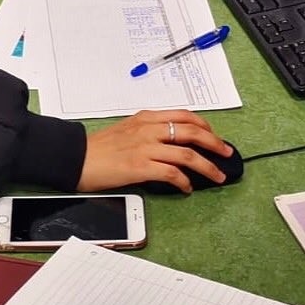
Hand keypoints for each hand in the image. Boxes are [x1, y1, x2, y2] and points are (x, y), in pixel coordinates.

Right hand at [77, 109, 232, 194]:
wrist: (77, 158)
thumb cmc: (100, 147)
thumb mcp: (128, 129)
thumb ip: (149, 131)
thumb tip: (173, 143)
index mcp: (147, 118)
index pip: (184, 115)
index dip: (205, 126)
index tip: (215, 137)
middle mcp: (149, 129)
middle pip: (191, 132)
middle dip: (215, 144)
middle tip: (227, 154)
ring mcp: (145, 148)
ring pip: (187, 154)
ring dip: (207, 167)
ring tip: (217, 177)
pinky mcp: (140, 167)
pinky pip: (172, 173)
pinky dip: (184, 182)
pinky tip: (187, 188)